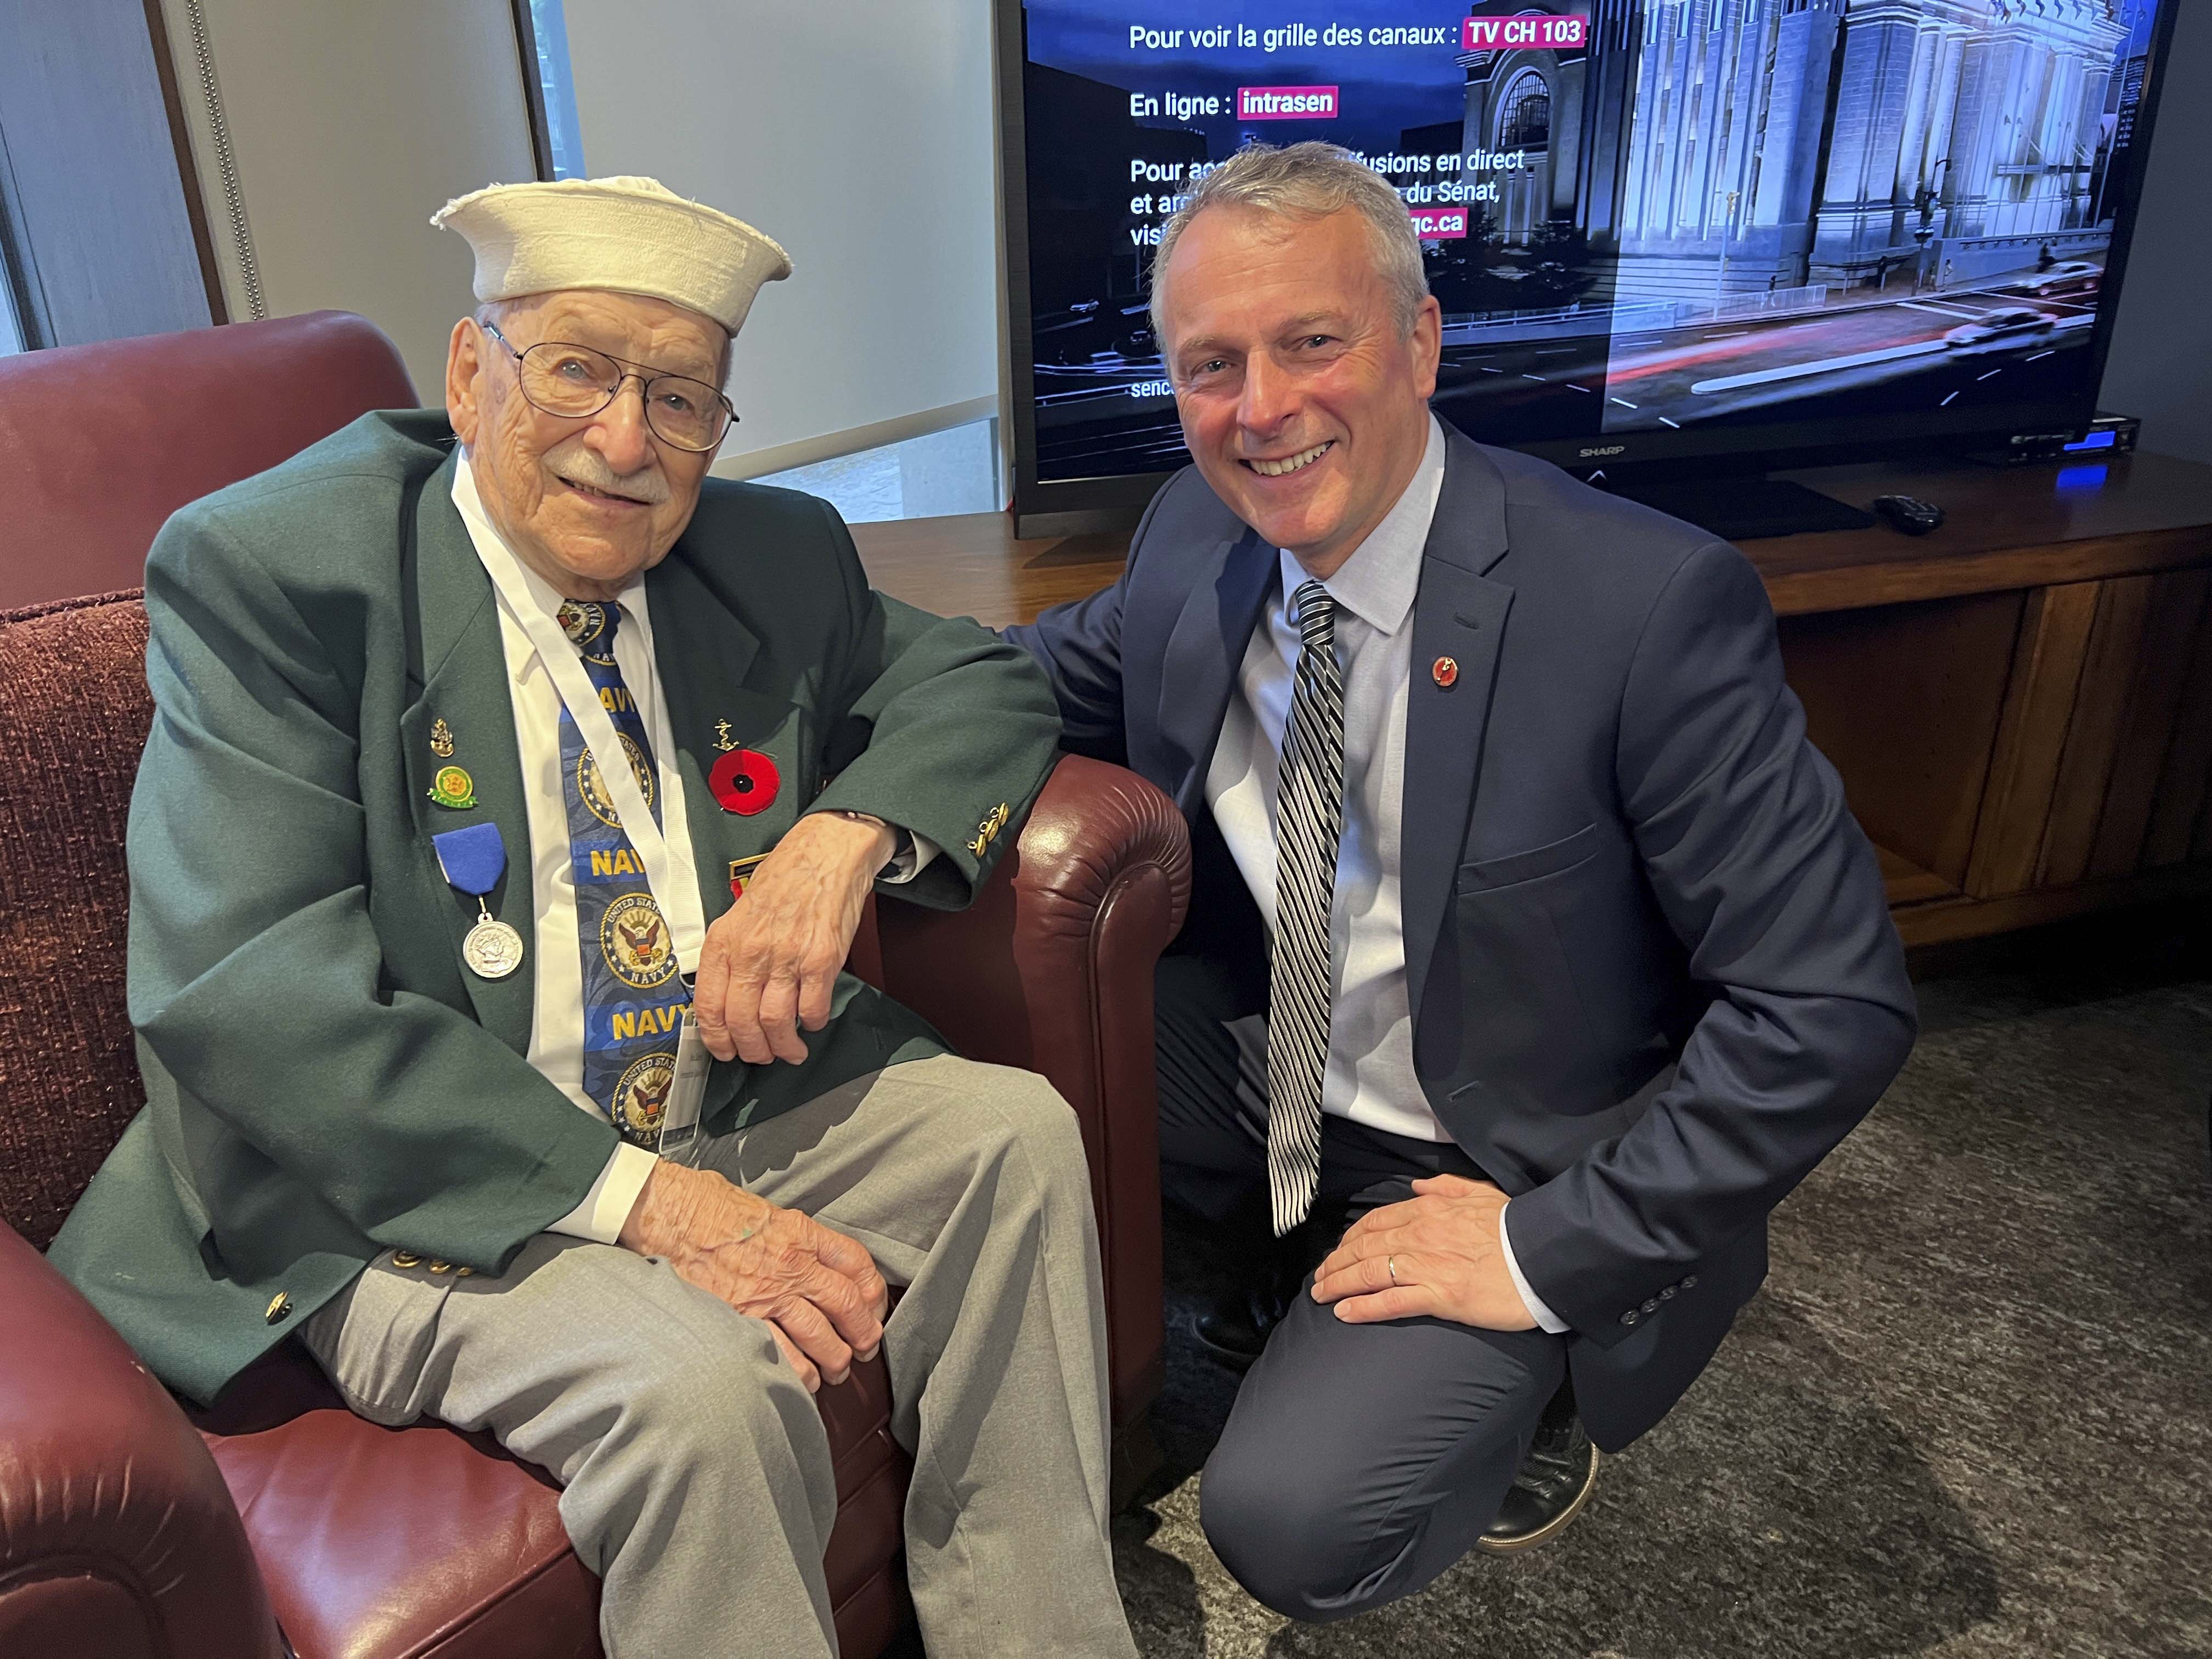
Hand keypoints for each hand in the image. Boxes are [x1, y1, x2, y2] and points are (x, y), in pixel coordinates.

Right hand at [618, 1161, 888, 1391]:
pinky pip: (782, 1357)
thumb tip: (811, 1254)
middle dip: (863, 1334)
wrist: (664, 1211)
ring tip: (837, 1371)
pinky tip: (804, 1382)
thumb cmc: (706, 1204)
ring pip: (821, 1337)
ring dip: (835, 1360)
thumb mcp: (763, 1208)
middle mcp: (791, 1264)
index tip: (874, 1308)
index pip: (856, 1263)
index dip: (873, 1292)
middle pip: (847, 1305)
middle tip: (865, 1349)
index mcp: (800, 1232)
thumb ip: (792, 1234)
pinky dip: (799, 1376)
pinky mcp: (739, 1319)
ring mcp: (766, 1294)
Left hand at [692, 811, 895, 1063]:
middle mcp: (752, 951)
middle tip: (761, 1056)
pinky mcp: (822, 959)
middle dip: (752, 1051)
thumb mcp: (739, 913)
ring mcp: (788, 957)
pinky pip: (813, 1009)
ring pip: (776, 1024)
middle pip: (742, 1023)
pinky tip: (814, 1020)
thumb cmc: (784, 880)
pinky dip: (813, 1023)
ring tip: (791, 1050)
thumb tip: (725, 999)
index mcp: (725, 941)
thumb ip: (730, 954)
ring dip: (784, 1047)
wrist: (826, 852)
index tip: (726, 1051)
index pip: (709, 1007)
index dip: (717, 1040)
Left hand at [1310, 1174, 1536, 1330]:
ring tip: (1321, 1295)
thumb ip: (1446, 1187)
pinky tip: (1344, 1313)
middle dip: (1336, 1263)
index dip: (1351, 1238)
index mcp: (1429, 1211)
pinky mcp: (1439, 1296)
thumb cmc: (1516, 1225)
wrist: (1543, 1253)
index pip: (1375, 1223)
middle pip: (1363, 1248)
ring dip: (1339, 1284)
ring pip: (1369, 1273)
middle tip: (1319, 1278)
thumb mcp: (1481, 1193)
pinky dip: (1364, 1307)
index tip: (1338, 1250)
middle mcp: (1419, 1236)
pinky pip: (1391, 1302)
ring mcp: (1427, 1266)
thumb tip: (1418, 1187)